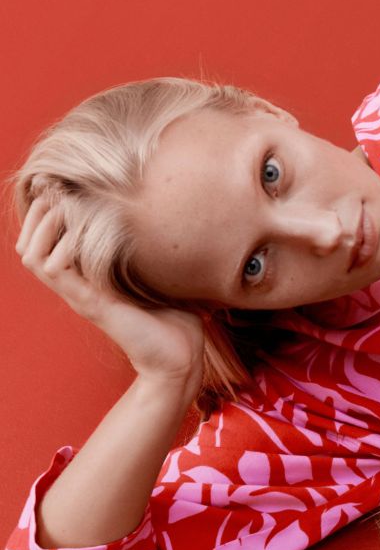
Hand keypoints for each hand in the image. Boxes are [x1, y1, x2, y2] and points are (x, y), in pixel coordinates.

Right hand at [16, 194, 205, 383]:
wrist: (180, 360)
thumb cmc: (177, 321)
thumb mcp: (160, 279)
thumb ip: (155, 256)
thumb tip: (176, 225)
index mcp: (89, 279)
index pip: (46, 243)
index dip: (48, 215)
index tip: (67, 188)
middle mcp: (78, 286)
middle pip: (29, 246)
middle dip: (39, 213)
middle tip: (59, 190)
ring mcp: (80, 295)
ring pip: (32, 255)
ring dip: (43, 224)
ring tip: (64, 204)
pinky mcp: (91, 303)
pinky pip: (54, 269)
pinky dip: (61, 245)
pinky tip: (81, 229)